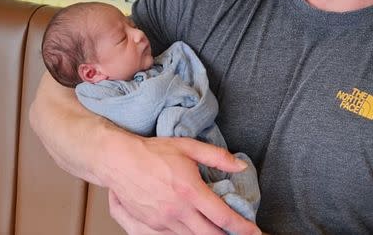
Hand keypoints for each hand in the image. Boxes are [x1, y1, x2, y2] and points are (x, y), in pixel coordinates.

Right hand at [105, 136, 260, 234]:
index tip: (254, 231)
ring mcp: (163, 222)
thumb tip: (240, 166)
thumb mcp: (188, 147)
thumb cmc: (152, 152)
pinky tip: (193, 228)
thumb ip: (217, 157)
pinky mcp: (151, 226)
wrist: (118, 161)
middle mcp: (178, 211)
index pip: (223, 217)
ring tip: (216, 230)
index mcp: (190, 191)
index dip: (242, 227)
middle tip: (237, 233)